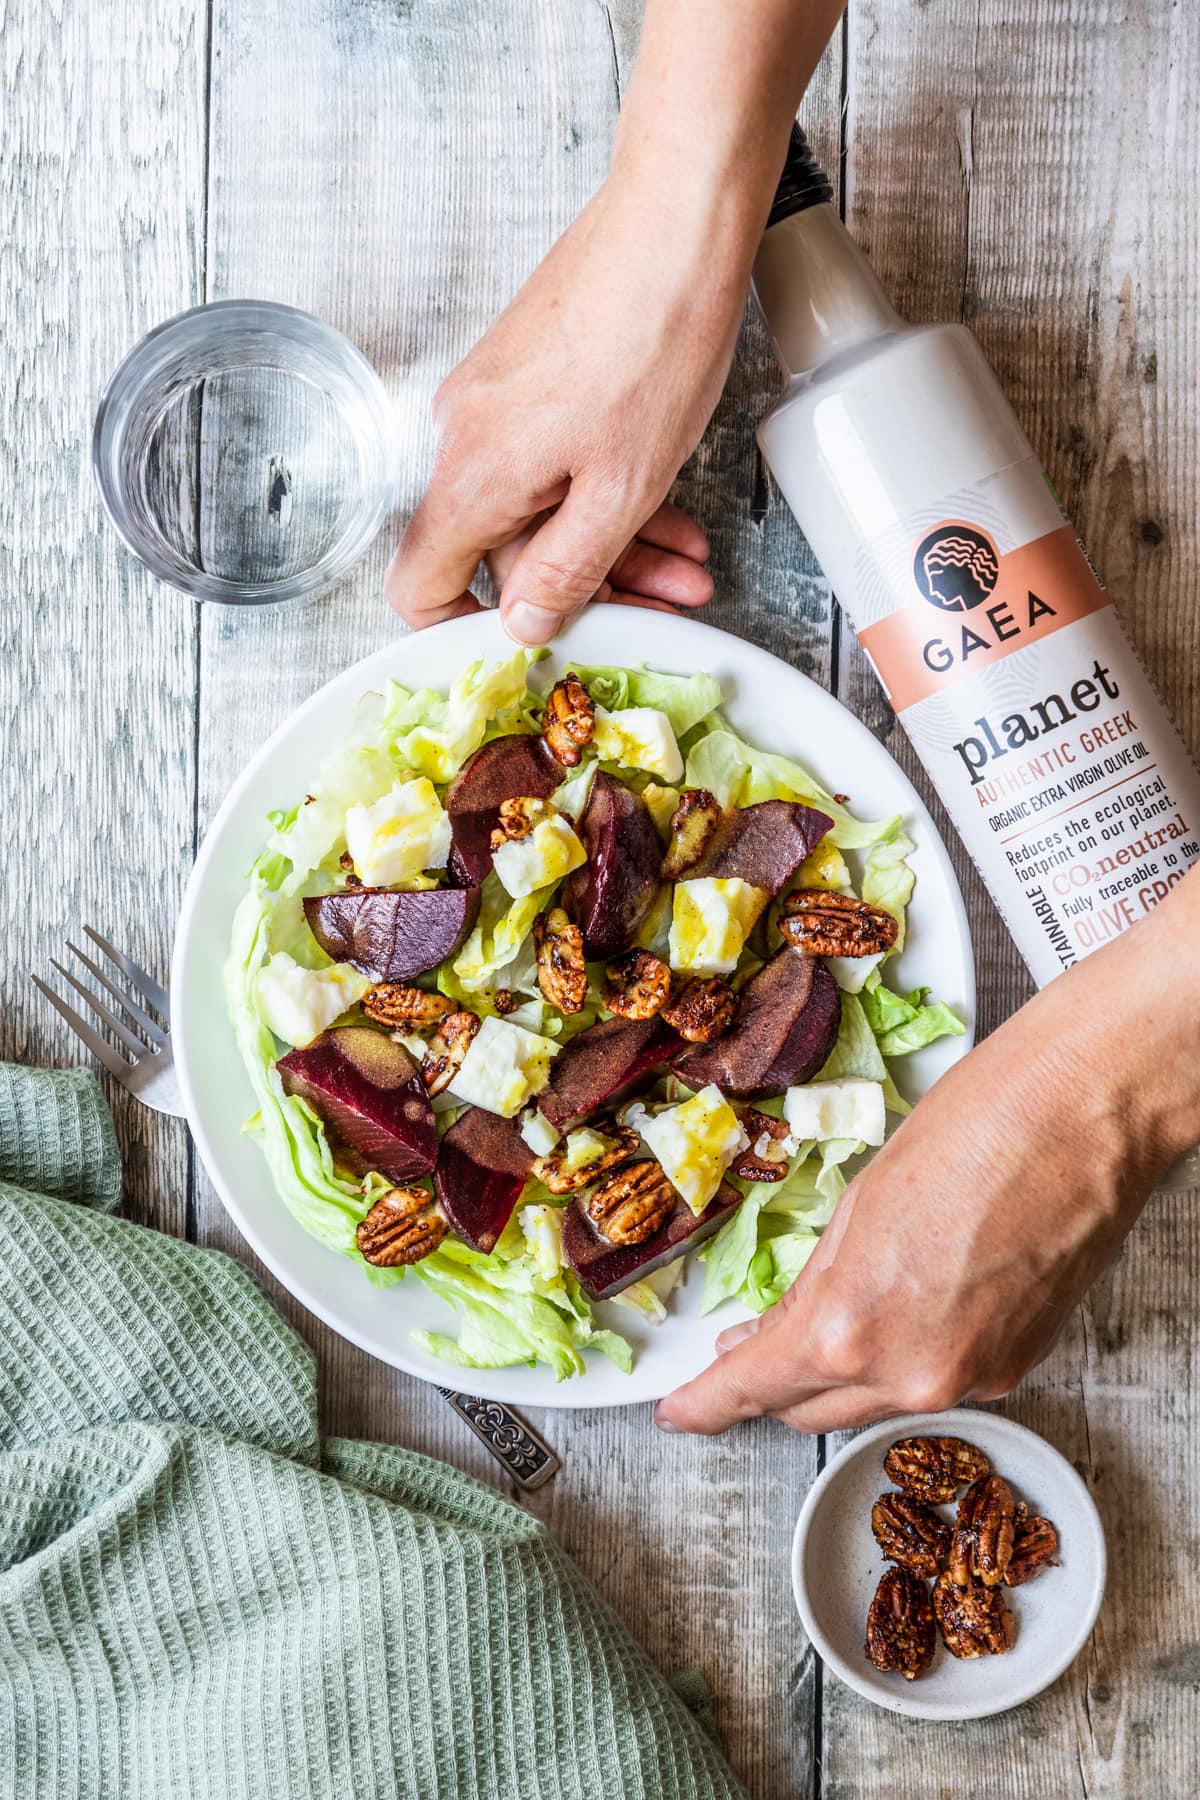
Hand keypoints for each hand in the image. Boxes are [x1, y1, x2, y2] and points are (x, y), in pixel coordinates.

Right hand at [386, 172, 751, 642]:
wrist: (677, 217)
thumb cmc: (653, 338)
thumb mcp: (622, 489)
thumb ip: (566, 572)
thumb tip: (522, 626)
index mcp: (471, 475)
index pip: (420, 586)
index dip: (464, 633)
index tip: (524, 650)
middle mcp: (465, 437)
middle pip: (504, 551)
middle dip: (587, 590)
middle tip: (660, 608)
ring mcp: (498, 402)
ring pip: (543, 507)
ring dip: (615, 547)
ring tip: (688, 567)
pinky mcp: (531, 375)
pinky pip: (558, 461)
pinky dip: (610, 493)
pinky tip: (670, 512)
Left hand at [655, 875, 1199, 1434]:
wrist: (1085, 1113)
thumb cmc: (977, 1128)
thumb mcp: (858, 1202)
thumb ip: (816, 1282)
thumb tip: (781, 1329)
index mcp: (850, 1322)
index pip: (753, 1389)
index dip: (705, 1406)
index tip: (679, 1412)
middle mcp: (908, 1371)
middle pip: (809, 1410)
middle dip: (773, 1382)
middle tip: (748, 1347)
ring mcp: (968, 1378)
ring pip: (874, 1402)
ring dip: (843, 1373)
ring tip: (836, 1316)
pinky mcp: (1015, 1369)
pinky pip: (935, 1382)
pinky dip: (907, 1358)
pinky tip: (906, 1309)